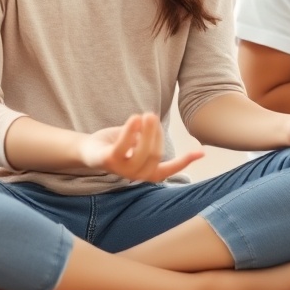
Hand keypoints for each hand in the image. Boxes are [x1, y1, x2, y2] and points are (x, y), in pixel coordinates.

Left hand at [78, 112, 203, 181]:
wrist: (87, 149)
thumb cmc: (115, 144)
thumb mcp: (135, 142)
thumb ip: (147, 138)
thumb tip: (156, 125)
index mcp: (145, 172)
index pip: (168, 170)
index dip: (185, 162)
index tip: (201, 152)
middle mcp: (136, 175)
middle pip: (156, 155)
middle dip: (157, 134)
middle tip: (153, 115)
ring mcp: (122, 170)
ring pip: (143, 152)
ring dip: (148, 132)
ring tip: (147, 115)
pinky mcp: (109, 161)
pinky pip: (123, 146)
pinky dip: (131, 131)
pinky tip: (135, 118)